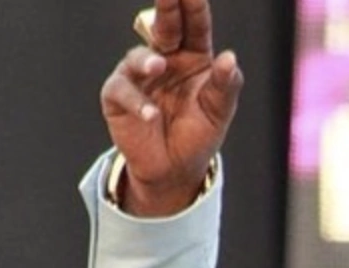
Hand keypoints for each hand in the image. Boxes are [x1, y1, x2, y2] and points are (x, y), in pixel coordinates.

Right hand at [100, 0, 243, 215]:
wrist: (175, 169)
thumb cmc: (198, 135)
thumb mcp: (218, 112)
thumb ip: (225, 86)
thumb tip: (229, 58)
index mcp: (193, 56)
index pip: (195, 25)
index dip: (194, 5)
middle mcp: (165, 58)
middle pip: (165, 27)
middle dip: (166, 7)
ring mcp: (139, 75)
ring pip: (139, 57)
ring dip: (146, 60)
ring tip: (158, 66)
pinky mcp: (118, 96)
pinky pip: (124, 92)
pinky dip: (138, 103)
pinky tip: (152, 114)